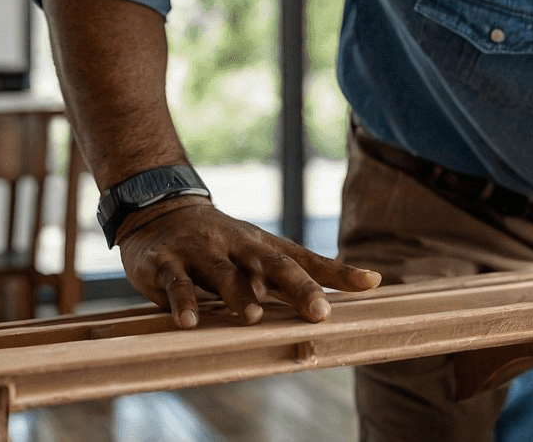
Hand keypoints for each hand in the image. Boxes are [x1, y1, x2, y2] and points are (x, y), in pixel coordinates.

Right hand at [117, 196, 381, 327]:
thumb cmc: (225, 243)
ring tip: (254, 317)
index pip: (307, 260)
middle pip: (273, 265)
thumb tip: (370, 283)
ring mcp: (202, 253)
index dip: (340, 272)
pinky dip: (184, 302)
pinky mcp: (167, 264)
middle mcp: (238, 247)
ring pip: (223, 273)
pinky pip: (177, 283)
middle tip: (320, 311)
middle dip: (299, 287)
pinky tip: (191, 322)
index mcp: (263, 247)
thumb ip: (307, 272)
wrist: (162, 211)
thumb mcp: (263, 252)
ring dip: (239, 294)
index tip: (371, 283)